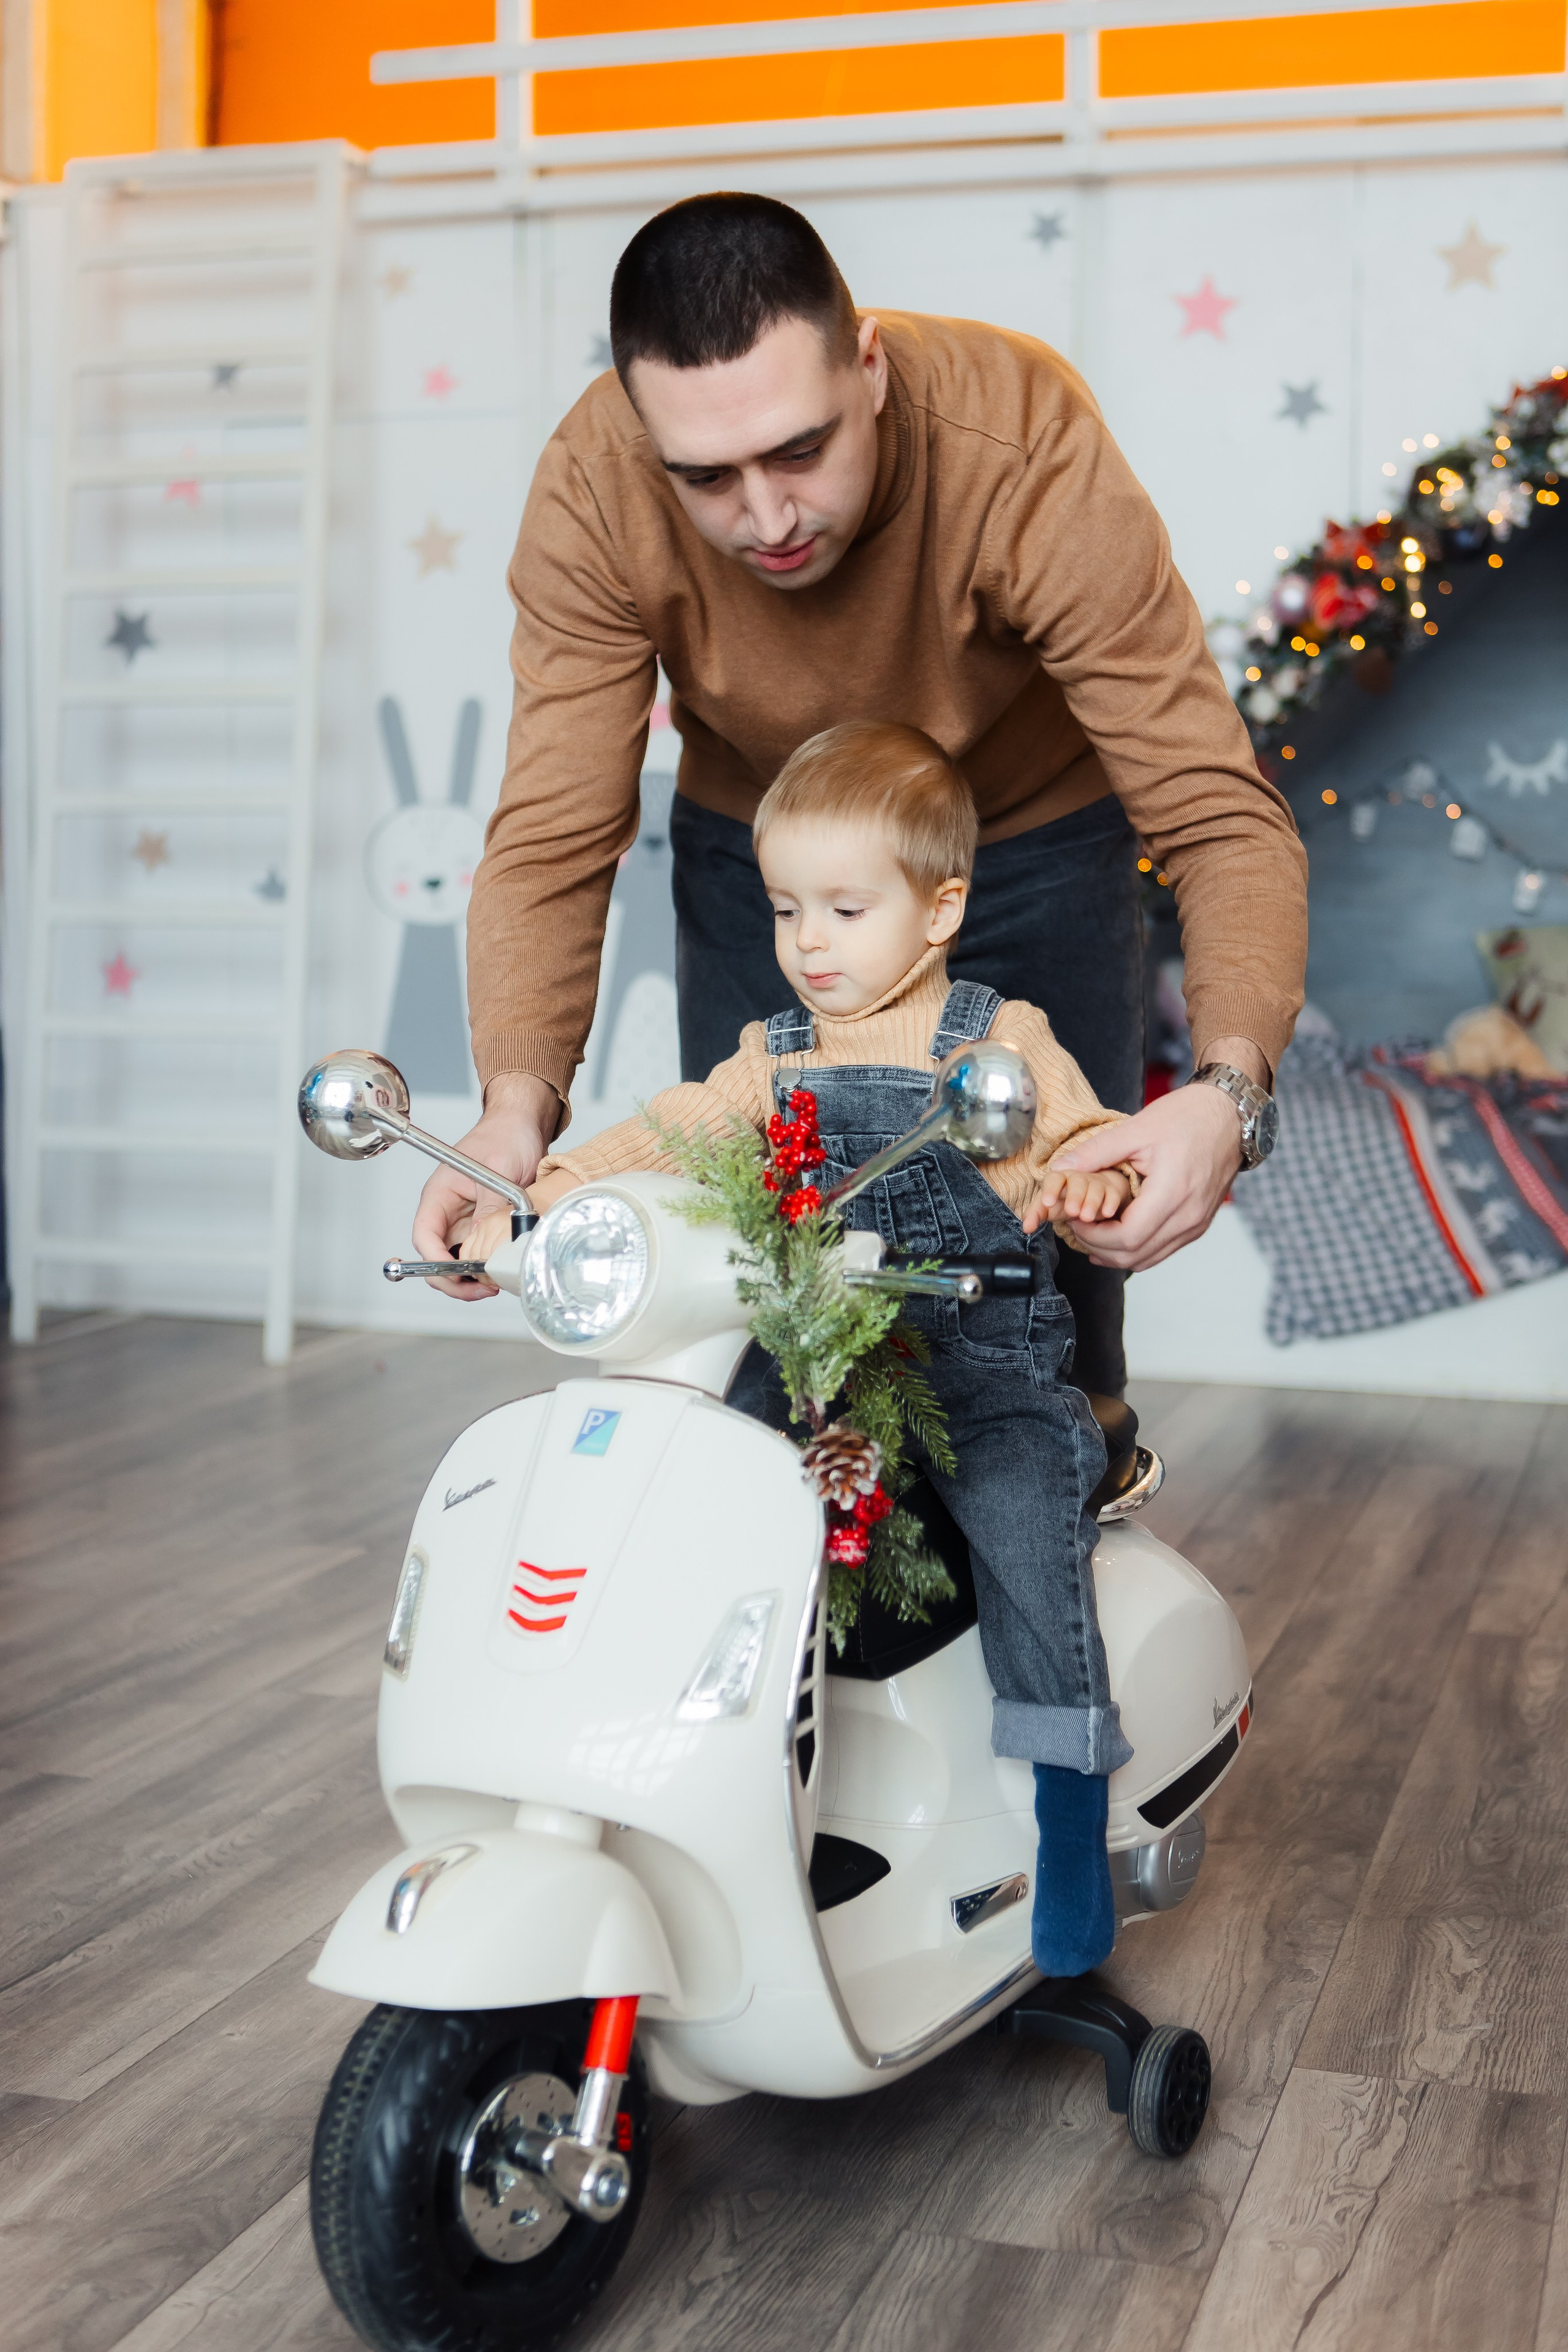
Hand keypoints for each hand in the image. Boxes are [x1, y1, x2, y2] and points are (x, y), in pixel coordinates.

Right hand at [411, 1072, 559, 1299]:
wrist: (524, 1124)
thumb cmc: (505, 1135)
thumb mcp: (499, 1170)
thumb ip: (490, 1208)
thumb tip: (486, 1244)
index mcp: (440, 1193)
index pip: (425, 1235)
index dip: (434, 1260)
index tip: (455, 1274)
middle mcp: (448, 1209)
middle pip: (437, 1255)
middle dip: (453, 1278)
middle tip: (480, 1288)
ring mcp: (465, 1218)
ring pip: (456, 1258)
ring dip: (470, 1275)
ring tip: (493, 1282)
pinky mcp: (482, 1222)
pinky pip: (477, 1250)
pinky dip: (485, 1264)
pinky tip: (499, 1268)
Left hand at [1026, 1037, 1264, 1272]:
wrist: (1231, 1115)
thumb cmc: (1189, 1116)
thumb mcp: (1137, 1128)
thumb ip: (1096, 1152)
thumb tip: (1059, 1168)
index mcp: (1173, 1194)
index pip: (1126, 1238)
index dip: (1093, 1235)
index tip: (1075, 1218)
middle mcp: (1189, 1217)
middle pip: (1135, 1256)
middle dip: (1099, 1247)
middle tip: (1078, 1226)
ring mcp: (1197, 1224)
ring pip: (1149, 1259)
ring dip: (1116, 1253)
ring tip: (1092, 1232)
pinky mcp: (1199, 1224)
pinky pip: (1163, 1250)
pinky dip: (1137, 1248)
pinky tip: (1117, 1234)